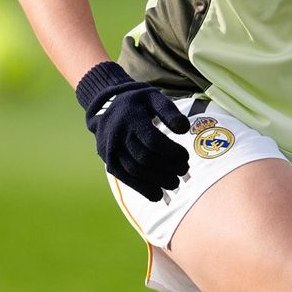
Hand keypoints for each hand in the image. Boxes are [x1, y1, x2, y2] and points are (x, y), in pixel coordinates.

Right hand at [75, 61, 190, 200]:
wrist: (105, 106)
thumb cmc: (137, 102)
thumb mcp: (153, 97)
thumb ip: (169, 111)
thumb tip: (184, 129)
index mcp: (131, 118)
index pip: (152, 140)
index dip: (171, 152)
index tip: (186, 156)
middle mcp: (118, 136)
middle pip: (145, 158)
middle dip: (167, 168)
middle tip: (184, 170)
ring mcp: (111, 151)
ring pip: (135, 171)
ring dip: (157, 181)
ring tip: (175, 183)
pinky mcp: (109, 163)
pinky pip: (125, 179)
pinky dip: (142, 189)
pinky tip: (158, 195)